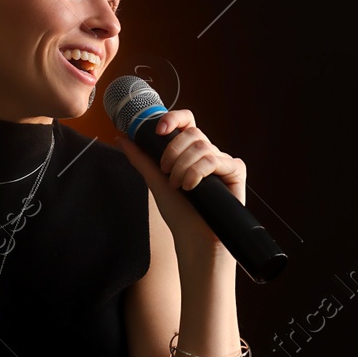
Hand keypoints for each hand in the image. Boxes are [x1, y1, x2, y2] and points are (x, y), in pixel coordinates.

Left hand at [115, 109, 247, 249]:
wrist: (194, 237)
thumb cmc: (178, 212)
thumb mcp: (154, 180)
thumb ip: (141, 158)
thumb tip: (122, 138)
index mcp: (190, 152)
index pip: (186, 122)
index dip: (174, 119)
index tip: (159, 130)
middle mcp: (208, 153)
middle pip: (192, 132)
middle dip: (173, 152)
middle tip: (166, 172)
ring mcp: (222, 161)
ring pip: (202, 146)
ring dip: (183, 167)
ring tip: (179, 186)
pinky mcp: (235, 170)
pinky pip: (215, 159)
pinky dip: (198, 172)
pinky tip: (192, 188)